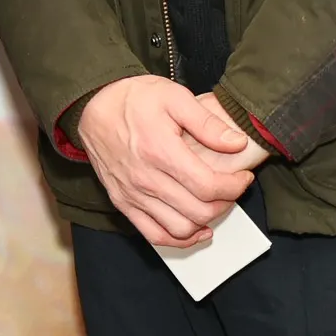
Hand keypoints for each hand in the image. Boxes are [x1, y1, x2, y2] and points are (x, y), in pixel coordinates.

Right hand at [77, 76, 254, 248]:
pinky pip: (154, 235)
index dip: (235, 186)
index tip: (243, 177)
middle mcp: (145, 178)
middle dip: (225, 203)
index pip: (208, 186)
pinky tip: (195, 229)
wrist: (92, 105)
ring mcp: (133, 194)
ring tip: (215, 204)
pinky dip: (179, 240)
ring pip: (180, 228)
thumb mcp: (174, 96)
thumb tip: (237, 143)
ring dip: (206, 222)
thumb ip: (207, 122)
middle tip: (231, 188)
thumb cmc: (133, 99)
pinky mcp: (123, 202)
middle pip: (198, 211)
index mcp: (160, 151)